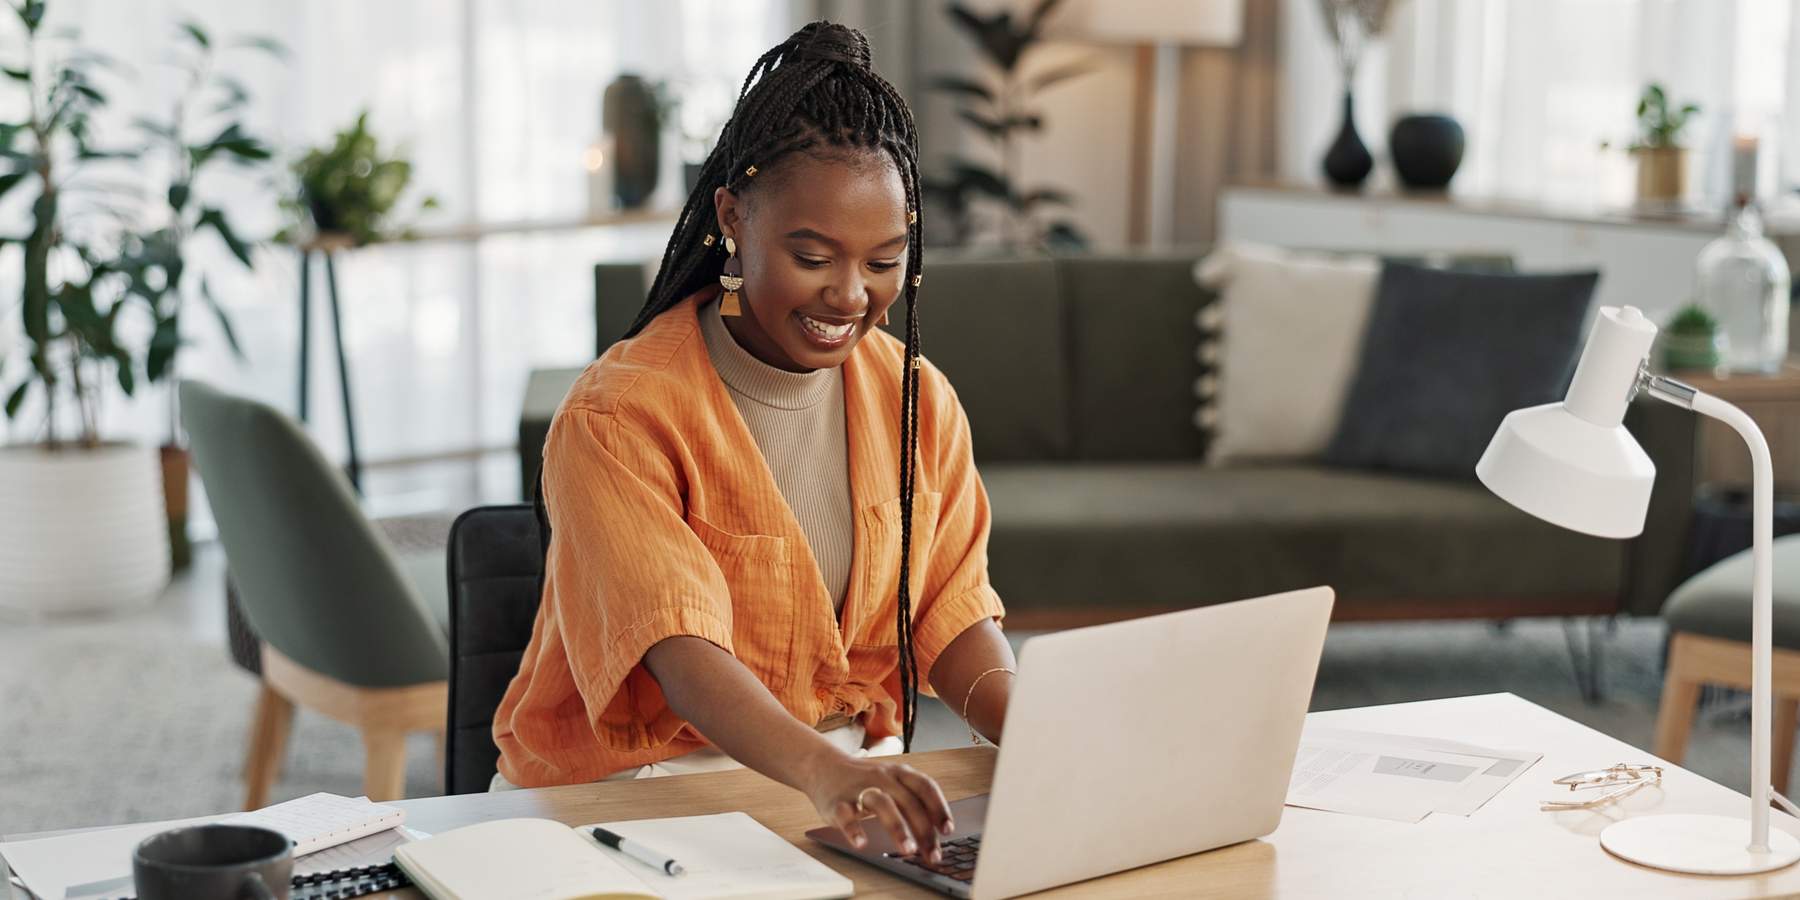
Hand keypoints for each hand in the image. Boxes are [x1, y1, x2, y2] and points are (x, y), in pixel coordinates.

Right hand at [803, 754, 953, 863]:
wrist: (823, 766)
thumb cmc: (864, 780)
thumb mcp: (892, 782)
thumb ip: (912, 802)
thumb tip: (936, 834)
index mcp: (899, 773)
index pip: (925, 786)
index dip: (939, 807)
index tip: (948, 830)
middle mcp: (881, 777)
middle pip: (908, 800)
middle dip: (923, 829)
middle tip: (932, 854)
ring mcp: (859, 788)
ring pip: (881, 803)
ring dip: (897, 827)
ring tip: (908, 849)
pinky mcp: (837, 802)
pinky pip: (846, 815)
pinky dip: (854, 830)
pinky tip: (862, 843)